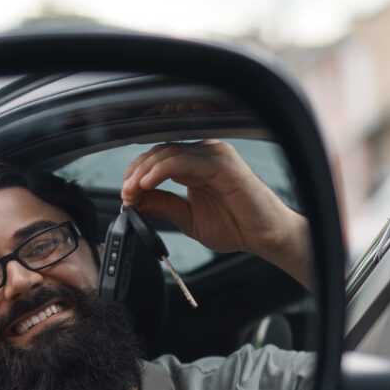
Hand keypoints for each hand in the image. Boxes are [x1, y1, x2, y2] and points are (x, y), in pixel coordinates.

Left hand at [121, 140, 311, 287]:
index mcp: (196, 165)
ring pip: (169, 153)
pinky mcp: (222, 163)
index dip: (137, 174)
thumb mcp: (188, 218)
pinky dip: (161, 171)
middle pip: (159, 152)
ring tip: (132, 191)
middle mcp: (205, 155)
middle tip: (125, 194)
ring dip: (144, 172)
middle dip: (136, 173)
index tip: (125, 195)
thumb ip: (163, 206)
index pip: (158, 159)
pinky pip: (183, 160)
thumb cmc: (236, 226)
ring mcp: (214, 155)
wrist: (264, 237)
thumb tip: (133, 201)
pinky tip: (147, 184)